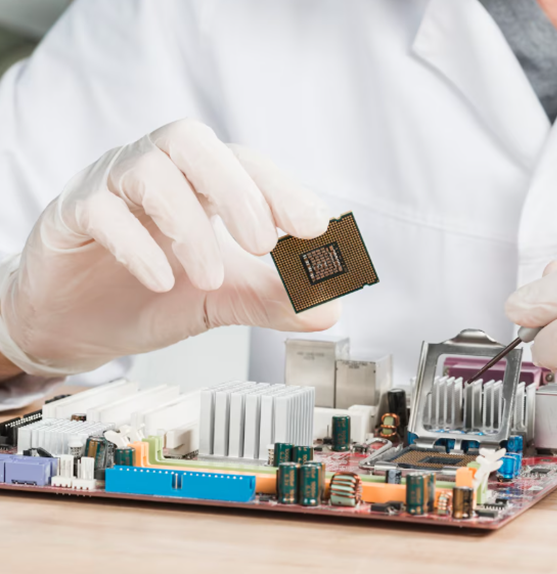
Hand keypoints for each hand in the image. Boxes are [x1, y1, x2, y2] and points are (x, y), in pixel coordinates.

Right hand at [0, 119, 339, 376]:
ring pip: (148, 169)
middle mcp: (157, 168)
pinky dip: (138, 246)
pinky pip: (101, 209)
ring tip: (211, 277)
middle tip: (263, 245)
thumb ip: (273, 299)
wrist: (80, 323)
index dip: (281, 189)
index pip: (245, 162)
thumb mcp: (224, 299)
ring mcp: (110, 184)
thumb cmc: (155, 293)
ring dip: (189, 225)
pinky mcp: (70, 212)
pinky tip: (163, 281)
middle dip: (237, 191)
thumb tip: (329, 309)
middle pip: (193, 141)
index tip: (315, 227)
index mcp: (201, 180)